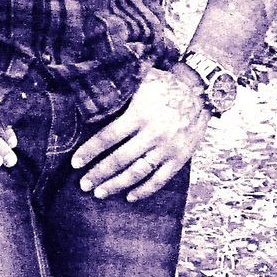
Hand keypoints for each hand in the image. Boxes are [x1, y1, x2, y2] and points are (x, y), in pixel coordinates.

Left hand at [71, 64, 209, 201]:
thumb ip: (120, 88)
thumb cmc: (165, 85)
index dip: (90, 151)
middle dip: (99, 173)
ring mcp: (167, 148)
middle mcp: (153, 133)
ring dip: (117, 185)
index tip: (75, 163)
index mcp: (140, 114)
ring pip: (138, 172)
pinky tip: (129, 196)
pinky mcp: (180, 158)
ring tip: (99, 192)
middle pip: (120, 159)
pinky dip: (144, 190)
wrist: (201, 92)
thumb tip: (90, 86)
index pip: (108, 137)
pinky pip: (160, 179)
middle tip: (83, 184)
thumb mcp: (142, 79)